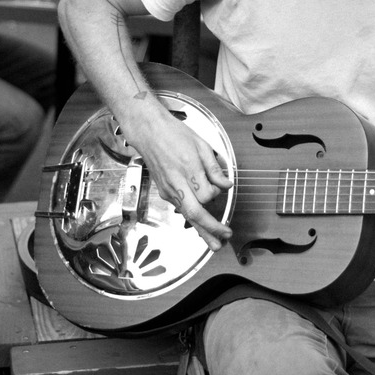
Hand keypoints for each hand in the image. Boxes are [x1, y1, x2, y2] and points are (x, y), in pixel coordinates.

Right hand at [122, 107, 234, 249]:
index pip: (207, 195)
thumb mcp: (201, 145)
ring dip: (201, 231)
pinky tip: (199, 225)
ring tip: (213, 242)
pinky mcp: (164, 192)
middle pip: (195, 213)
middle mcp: (177, 183)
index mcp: (189, 169)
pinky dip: (191, 218)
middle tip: (223, 239)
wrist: (148, 132)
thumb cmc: (173, 134)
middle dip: (210, 229)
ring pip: (186, 215)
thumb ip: (214, 168)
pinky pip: (180, 208)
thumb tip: (226, 184)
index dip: (217, 195)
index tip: (222, 189)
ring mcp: (169, 190)